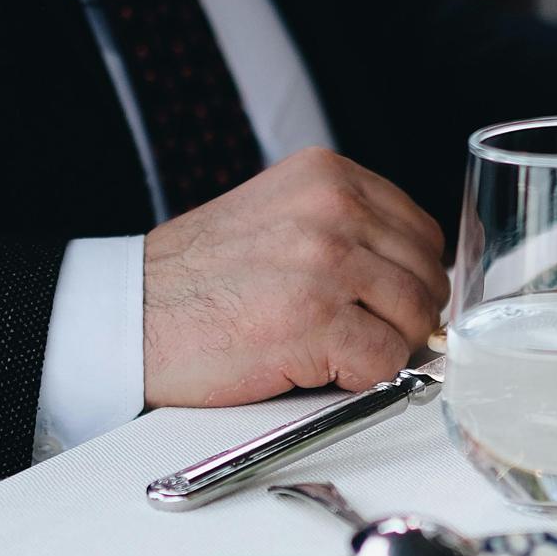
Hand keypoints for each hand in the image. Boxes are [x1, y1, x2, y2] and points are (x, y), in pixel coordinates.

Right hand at [143, 147, 448, 407]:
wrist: (131, 315)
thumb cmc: (195, 278)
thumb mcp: (277, 215)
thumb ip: (343, 229)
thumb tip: (409, 273)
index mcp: (327, 177)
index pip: (420, 231)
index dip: (412, 277)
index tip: (391, 303)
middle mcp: (333, 210)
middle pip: (426, 277)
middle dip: (404, 318)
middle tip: (364, 336)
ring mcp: (327, 265)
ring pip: (413, 321)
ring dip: (383, 348)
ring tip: (332, 350)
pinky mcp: (317, 323)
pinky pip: (384, 363)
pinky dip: (360, 378)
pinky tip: (317, 368)